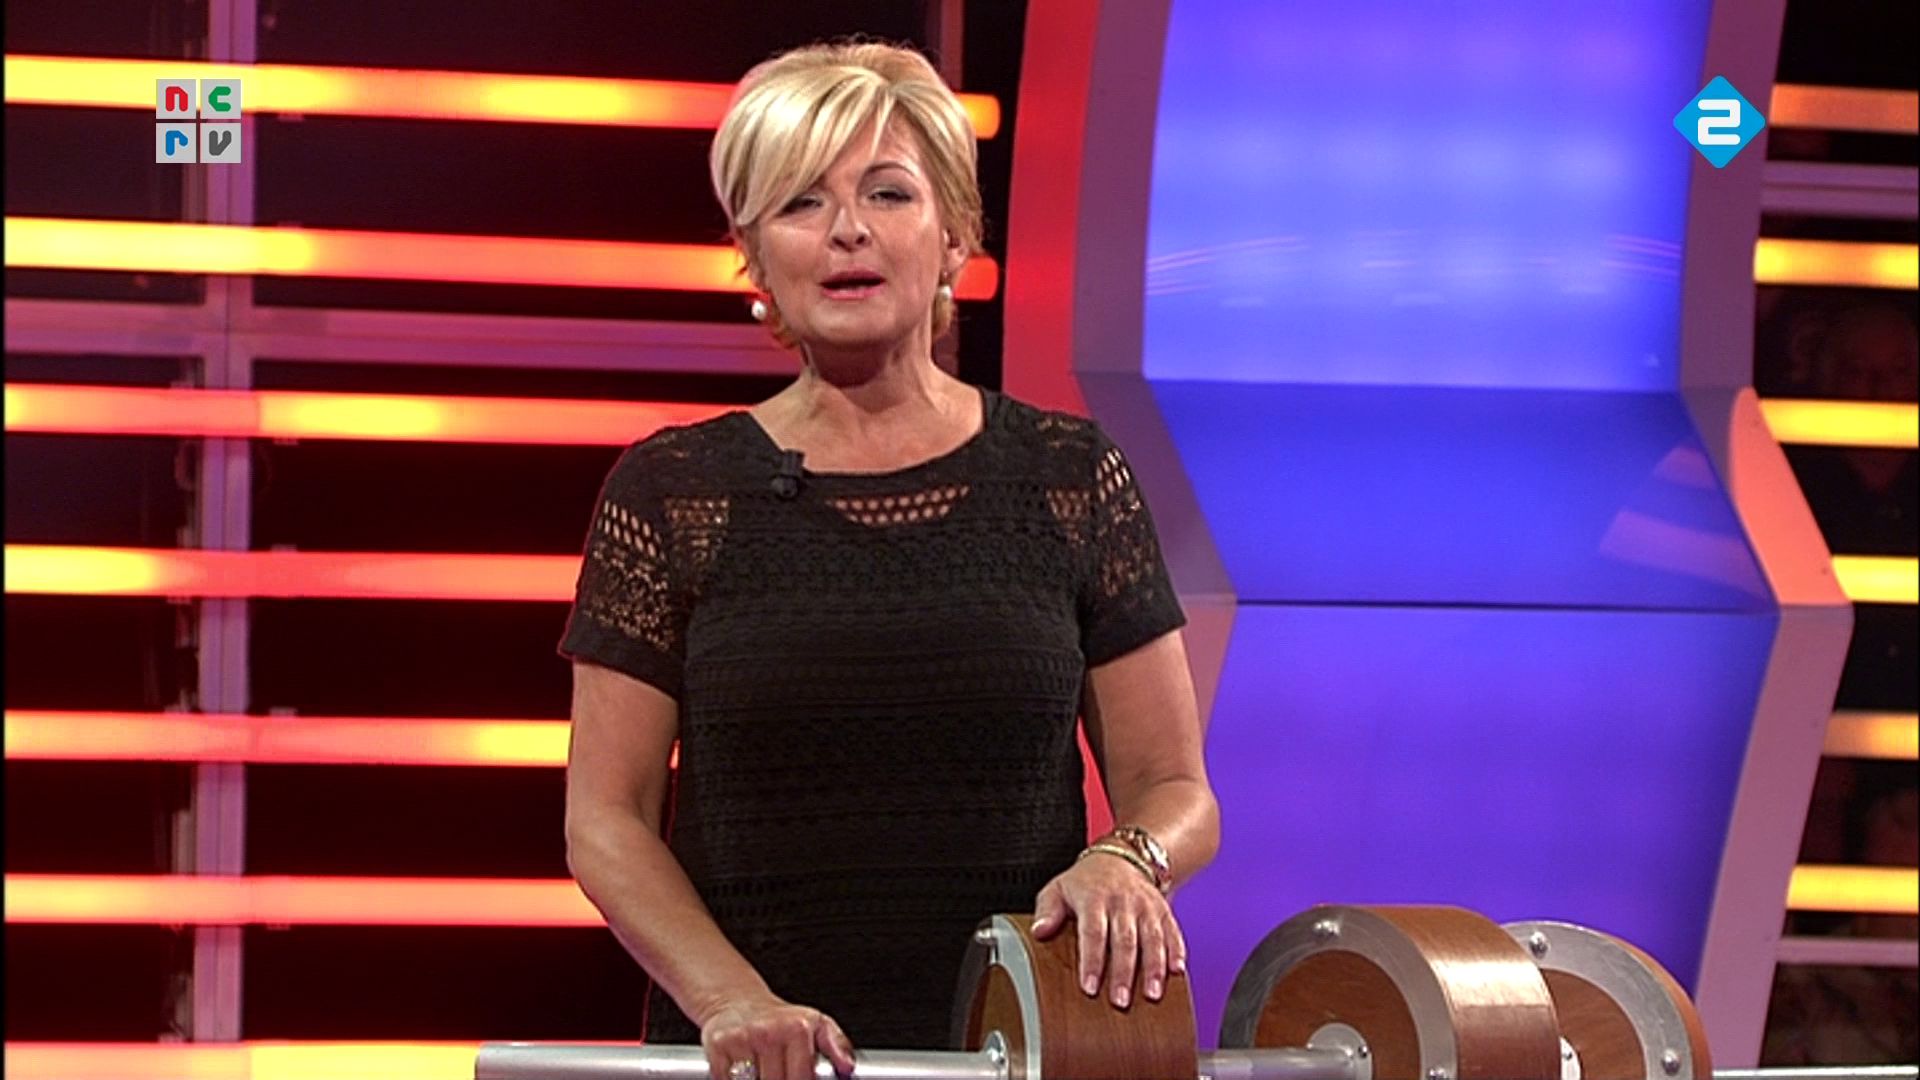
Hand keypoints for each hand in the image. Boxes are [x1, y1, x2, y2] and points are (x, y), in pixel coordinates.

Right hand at [700, 992, 856, 1079]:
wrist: (738, 1002)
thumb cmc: (780, 1019)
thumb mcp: (816, 1024)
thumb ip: (838, 1046)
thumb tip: (848, 1067)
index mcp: (798, 1028)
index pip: (803, 1077)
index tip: (796, 1077)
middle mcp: (770, 1031)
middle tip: (778, 1071)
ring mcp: (742, 1039)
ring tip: (763, 1071)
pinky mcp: (718, 1045)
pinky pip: (727, 1079)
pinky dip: (734, 1079)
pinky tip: (743, 1072)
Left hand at [1029, 852, 1186, 1009]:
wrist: (1122, 858)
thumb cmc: (1086, 883)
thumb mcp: (1058, 889)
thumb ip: (1047, 911)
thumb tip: (1040, 931)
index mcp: (1094, 898)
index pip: (1093, 932)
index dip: (1091, 961)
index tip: (1089, 987)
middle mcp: (1122, 901)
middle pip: (1125, 940)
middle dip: (1123, 973)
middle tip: (1120, 1001)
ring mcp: (1146, 906)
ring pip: (1152, 938)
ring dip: (1154, 968)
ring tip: (1152, 995)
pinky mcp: (1164, 911)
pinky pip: (1173, 931)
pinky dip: (1177, 952)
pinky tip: (1177, 972)